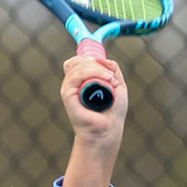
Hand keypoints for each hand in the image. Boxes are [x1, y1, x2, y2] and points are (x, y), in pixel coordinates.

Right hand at [60, 54, 124, 186]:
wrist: (109, 129)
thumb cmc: (112, 112)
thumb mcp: (118, 85)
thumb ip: (113, 69)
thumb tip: (100, 58)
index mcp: (82, 81)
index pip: (80, 60)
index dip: (93, 60)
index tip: (108, 70)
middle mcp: (73, 84)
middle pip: (80, 61)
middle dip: (98, 64)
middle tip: (112, 78)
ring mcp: (69, 88)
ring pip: (79, 66)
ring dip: (98, 69)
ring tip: (111, 80)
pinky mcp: (67, 94)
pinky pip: (75, 76)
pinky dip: (91, 73)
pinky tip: (105, 79)